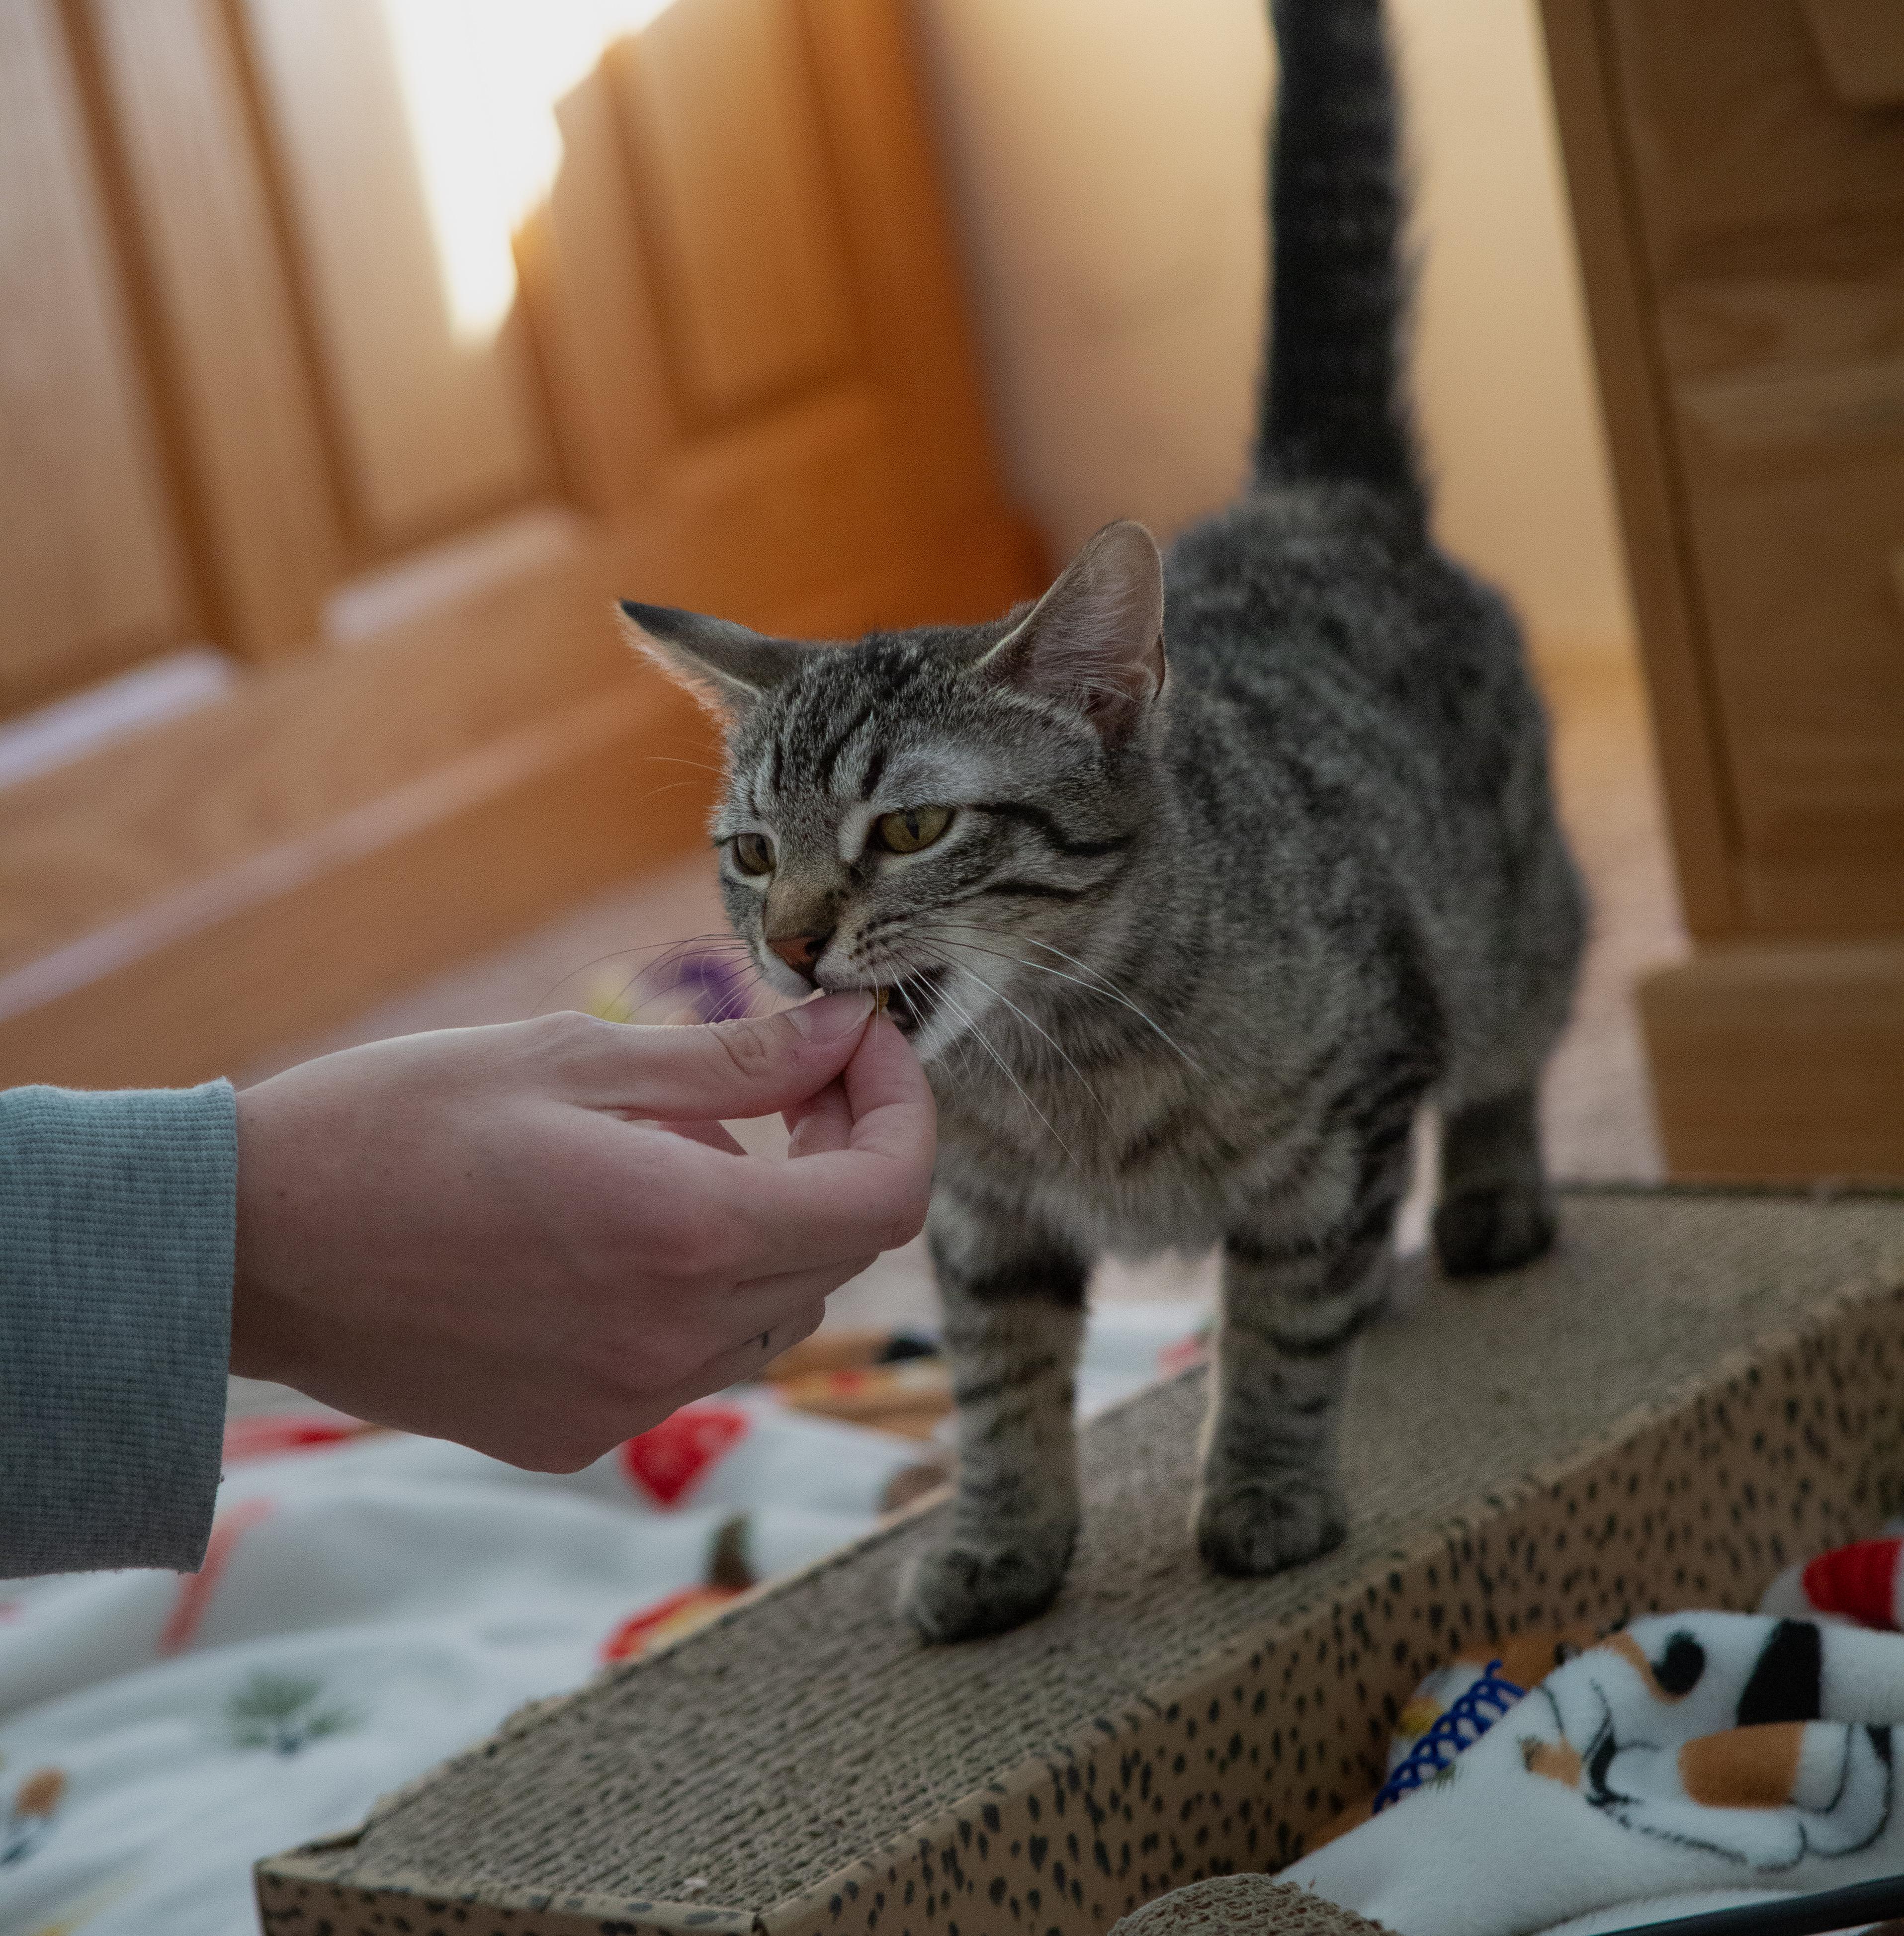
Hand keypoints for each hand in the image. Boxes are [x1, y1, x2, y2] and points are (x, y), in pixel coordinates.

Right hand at [230, 993, 933, 1469]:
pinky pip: (691, 1359)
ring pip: (774, 1312)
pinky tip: (614, 1228)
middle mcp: (674, 1341)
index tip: (859, 1042)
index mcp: (688, 1235)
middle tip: (783, 1074)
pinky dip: (696, 1288)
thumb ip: (739, 1058)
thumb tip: (850, 1025)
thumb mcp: (574, 1056)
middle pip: (836, 1251)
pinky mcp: (574, 1434)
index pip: (887, 1196)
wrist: (239, 1250)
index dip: (901, 1108)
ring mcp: (625, 1403)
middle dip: (836, 1152)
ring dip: (768, 1223)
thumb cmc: (396, 1123)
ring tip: (680, 1145)